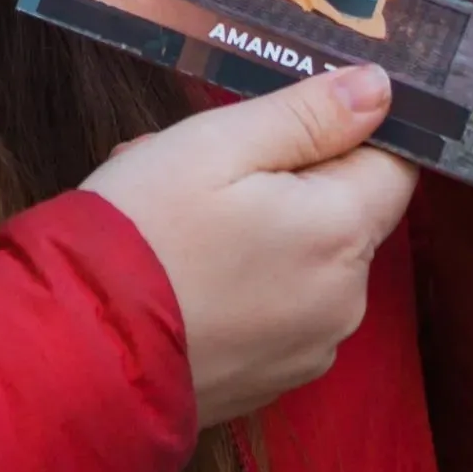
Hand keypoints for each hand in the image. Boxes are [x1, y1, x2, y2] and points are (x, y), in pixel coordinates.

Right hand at [82, 66, 419, 429]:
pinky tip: (179, 272)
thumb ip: (307, 114)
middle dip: (285, 181)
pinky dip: (243, 283)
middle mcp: (347, 300)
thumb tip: (382, 89)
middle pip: (344, 214)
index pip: (393, 164)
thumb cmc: (144, 231)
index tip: (276, 128)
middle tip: (198, 166)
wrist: (79, 354)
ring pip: (306, 261)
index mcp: (343, 233)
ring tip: (173, 219)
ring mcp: (310, 348)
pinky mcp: (273, 382)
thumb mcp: (215, 145)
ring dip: (259, 231)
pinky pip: (278, 310)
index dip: (343, 135)